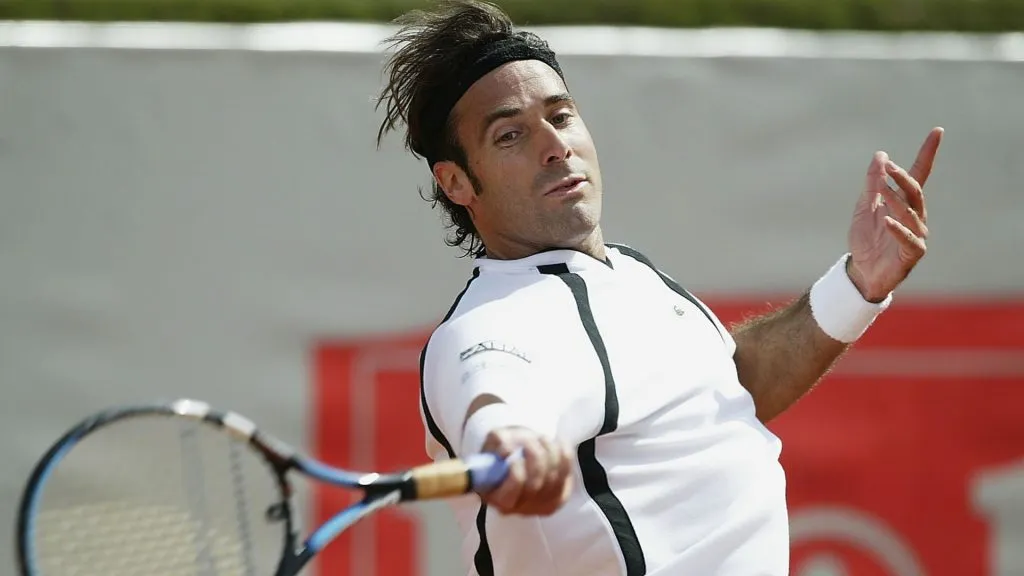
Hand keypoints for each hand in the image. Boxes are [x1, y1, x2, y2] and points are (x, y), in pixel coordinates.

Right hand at [480, 426, 573, 515]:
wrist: (522, 455)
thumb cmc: (506, 450)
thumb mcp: (494, 441)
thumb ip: (497, 441)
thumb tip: (506, 451)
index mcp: (496, 497)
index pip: (511, 491)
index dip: (516, 471)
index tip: (515, 455)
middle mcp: (518, 507)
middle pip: (534, 484)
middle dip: (534, 456)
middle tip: (531, 439)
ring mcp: (540, 506)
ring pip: (553, 478)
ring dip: (549, 452)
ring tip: (542, 438)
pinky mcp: (558, 499)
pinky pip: (566, 474)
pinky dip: (564, 454)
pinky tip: (557, 443)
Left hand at [847, 127, 943, 301]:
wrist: (861, 271)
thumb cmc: (866, 240)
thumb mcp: (864, 207)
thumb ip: (873, 183)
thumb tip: (881, 155)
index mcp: (905, 202)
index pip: (920, 174)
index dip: (927, 153)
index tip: (937, 131)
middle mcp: (916, 216)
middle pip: (915, 192)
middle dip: (903, 178)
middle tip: (888, 167)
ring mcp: (917, 234)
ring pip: (911, 213)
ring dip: (896, 201)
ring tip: (882, 191)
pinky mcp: (912, 253)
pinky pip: (909, 239)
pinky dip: (898, 229)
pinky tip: (888, 220)